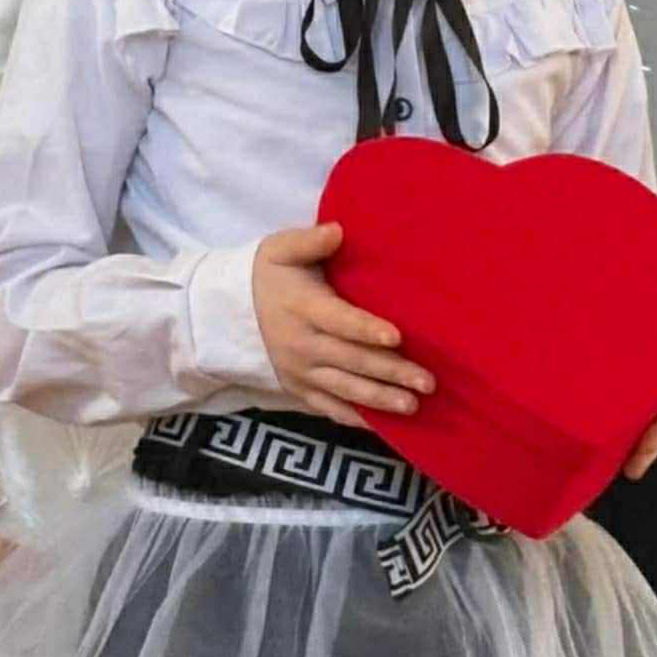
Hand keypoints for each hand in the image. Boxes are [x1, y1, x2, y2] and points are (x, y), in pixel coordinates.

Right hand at [252, 222, 434, 430]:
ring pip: (344, 390)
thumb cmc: (267, 275)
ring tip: (412, 407)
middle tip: (427, 382)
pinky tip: (383, 426)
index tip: (397, 337)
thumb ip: (310, 241)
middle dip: (390, 372)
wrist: (229, 313)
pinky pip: (329, 408)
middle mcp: (301, 345)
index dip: (367, 329)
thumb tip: (338, 230)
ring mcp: (300, 372)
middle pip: (351, 360)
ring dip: (379, 400)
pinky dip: (355, 419)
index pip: (339, 321)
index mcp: (302, 308)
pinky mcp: (298, 390)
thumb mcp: (280, 250)